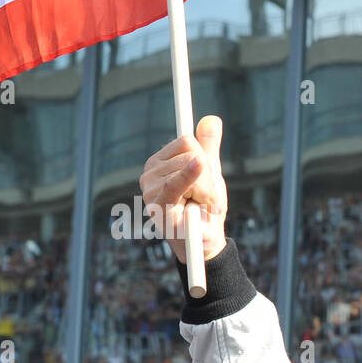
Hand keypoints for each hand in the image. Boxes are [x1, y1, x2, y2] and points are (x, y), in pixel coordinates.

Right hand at [139, 115, 227, 264]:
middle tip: (207, 200)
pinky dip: (193, 185)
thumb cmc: (205, 209)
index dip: (203, 159)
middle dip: (211, 179)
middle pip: (194, 154)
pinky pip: (179, 184)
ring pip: (196, 170)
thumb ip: (209, 148)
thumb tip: (212, 118)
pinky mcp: (157, 206)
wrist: (205, 244)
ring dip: (210, 193)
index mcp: (160, 162)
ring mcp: (150, 190)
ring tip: (201, 209)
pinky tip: (197, 202)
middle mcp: (149, 173)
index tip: (204, 171)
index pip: (188, 142)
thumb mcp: (211, 175)